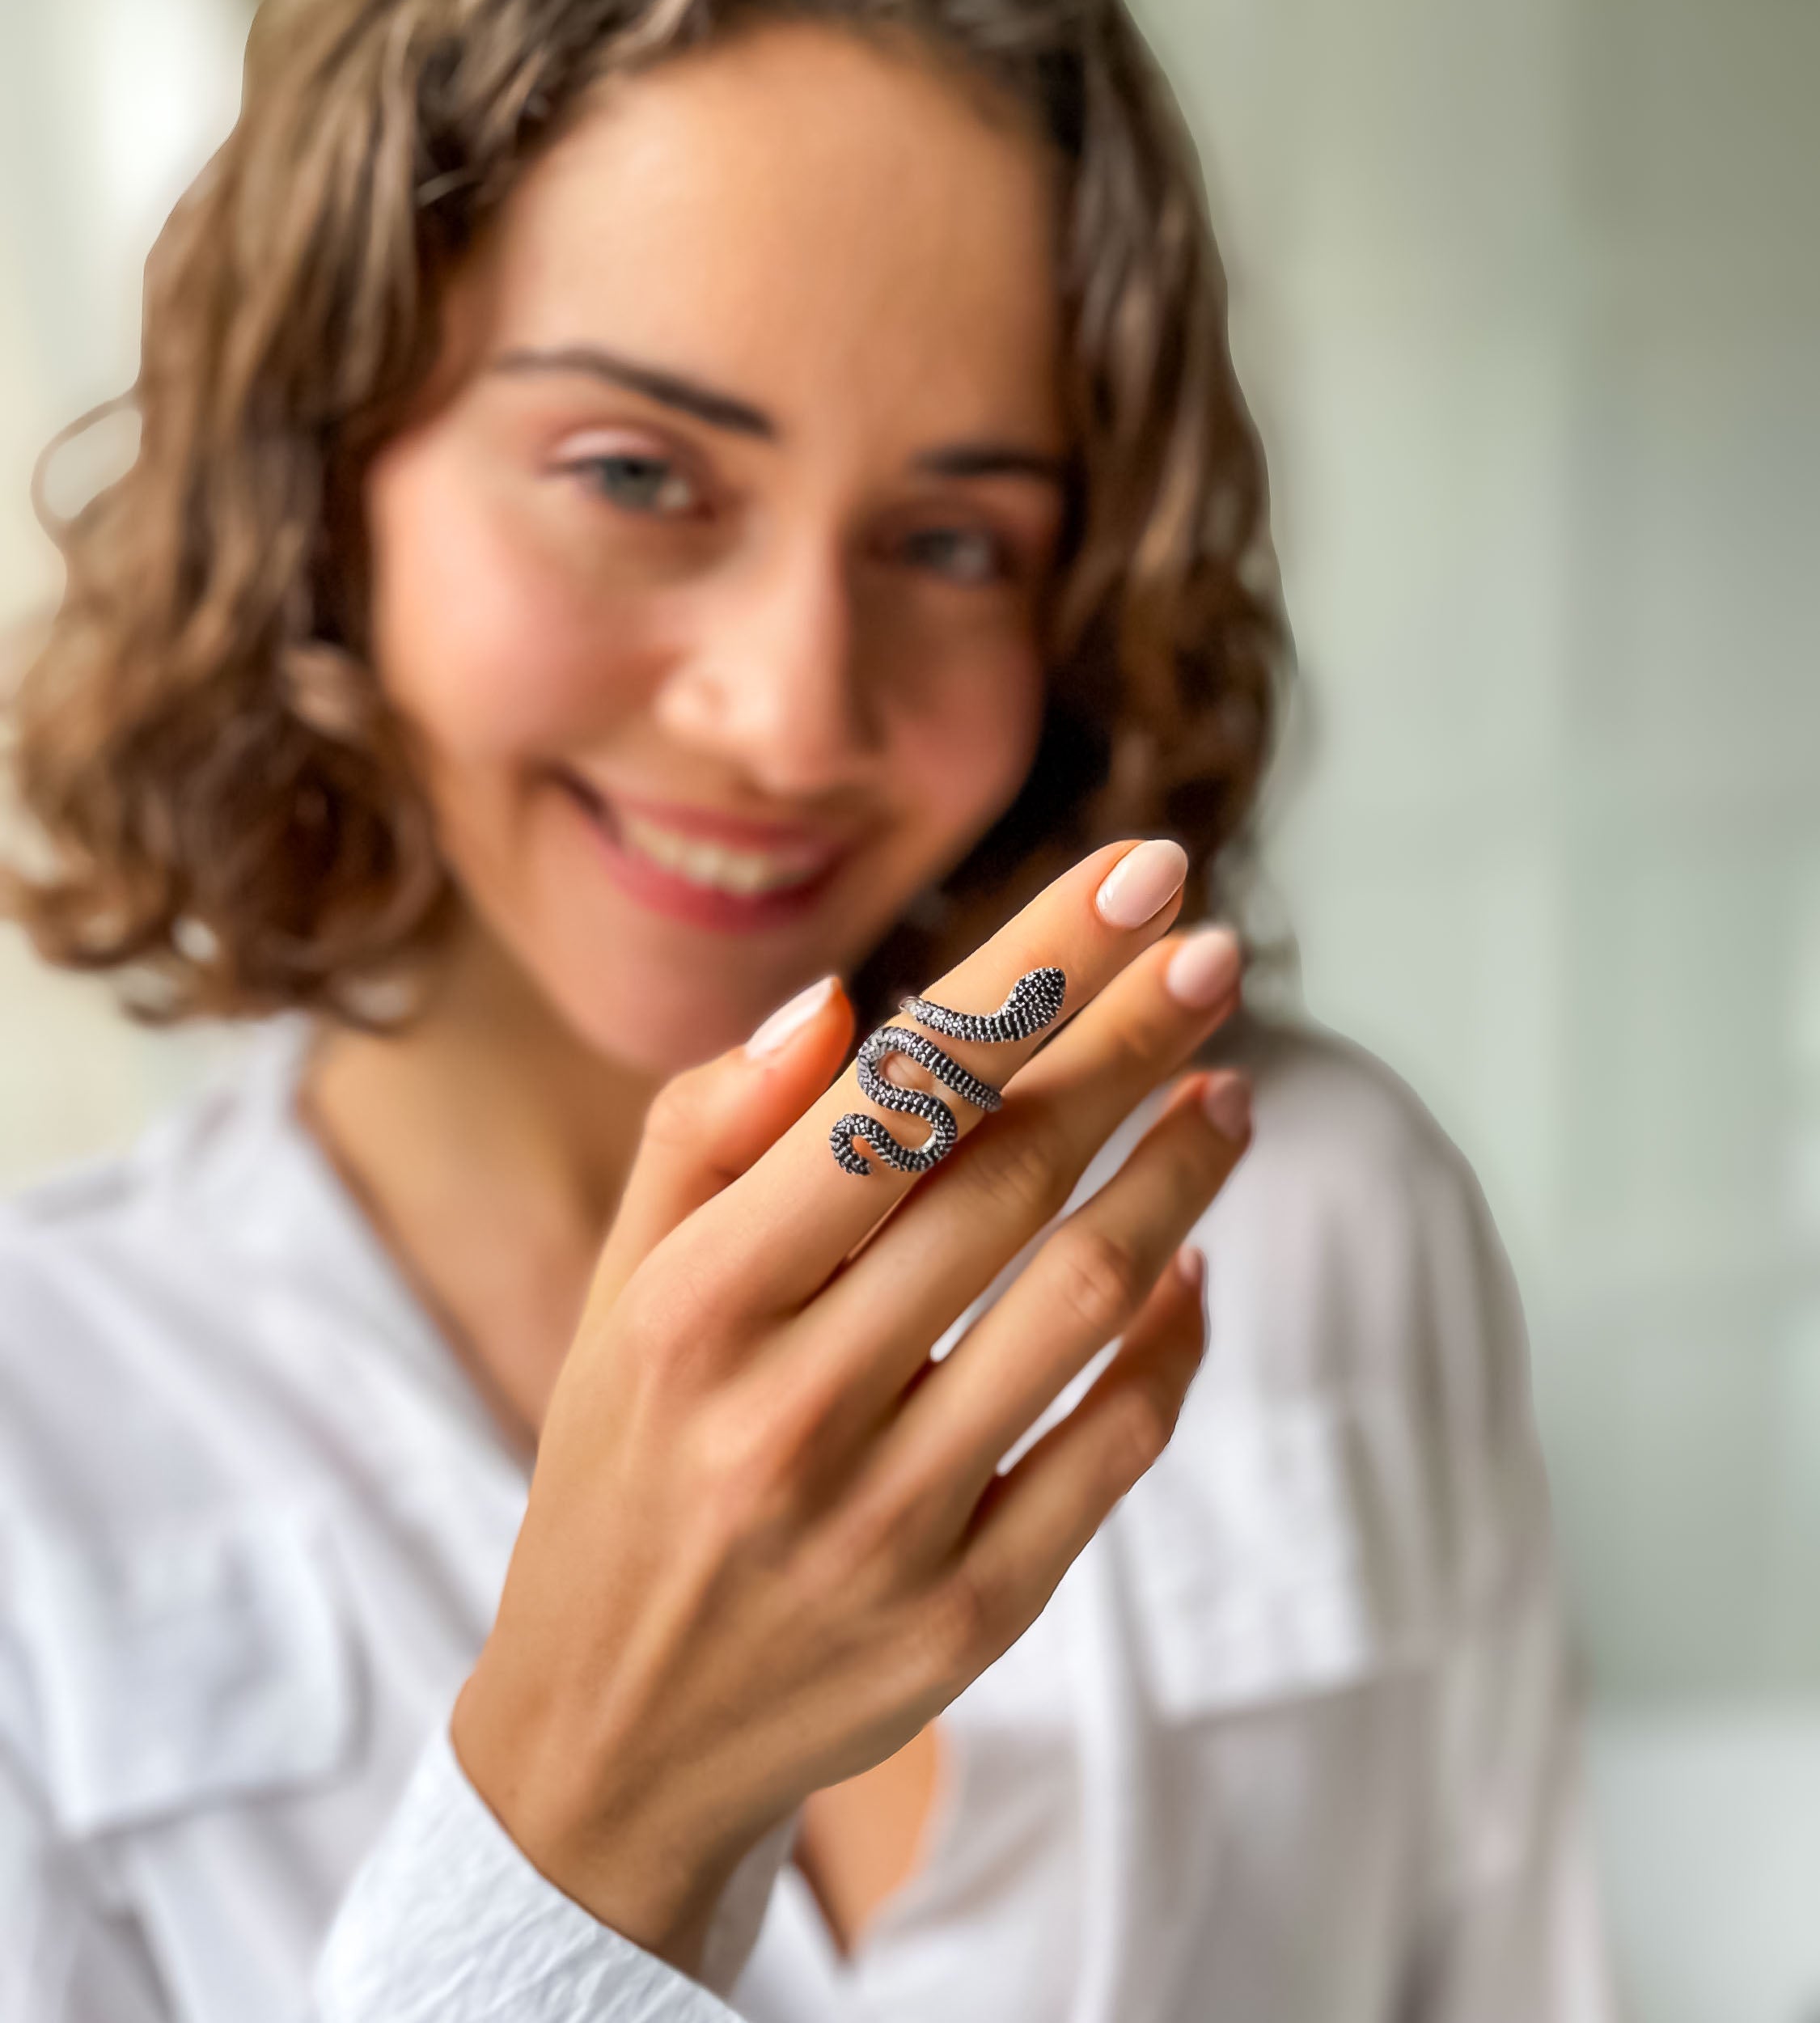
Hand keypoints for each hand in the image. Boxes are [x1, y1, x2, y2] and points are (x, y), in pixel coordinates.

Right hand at [451, 840, 1249, 1974]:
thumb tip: (839, 1000)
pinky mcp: (962, 1620)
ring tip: (1230, 1090)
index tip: (1142, 875)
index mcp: (694, 1304)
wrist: (609, 1739)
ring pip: (1083, 1304)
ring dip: (1178, 1176)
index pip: (898, 1095)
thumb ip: (707, 1135)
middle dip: (1130, 1044)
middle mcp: (786, 1409)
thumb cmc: (621, 1464)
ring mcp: (883, 1524)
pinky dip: (1170, 1346)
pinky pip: (1109, 1454)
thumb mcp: (617, 1292)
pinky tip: (1191, 1263)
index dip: (1034, 972)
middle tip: (1216, 953)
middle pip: (1007, 1177)